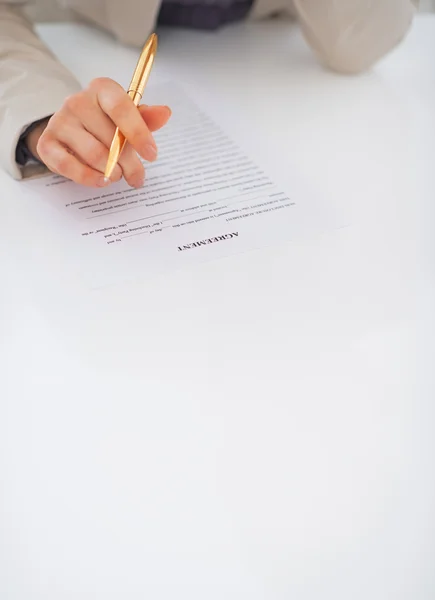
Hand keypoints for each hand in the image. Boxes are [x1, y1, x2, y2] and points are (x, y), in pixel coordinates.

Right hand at [29, 78, 170, 187]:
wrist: (71, 129)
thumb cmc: (105, 123)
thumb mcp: (128, 118)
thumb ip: (146, 118)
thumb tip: (165, 113)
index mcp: (101, 89)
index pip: (121, 108)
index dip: (139, 133)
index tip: (152, 155)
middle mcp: (77, 101)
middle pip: (111, 138)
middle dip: (129, 163)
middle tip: (137, 176)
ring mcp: (60, 121)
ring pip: (94, 154)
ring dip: (111, 172)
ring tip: (117, 175)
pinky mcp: (47, 143)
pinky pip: (69, 166)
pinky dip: (89, 178)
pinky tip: (101, 181)